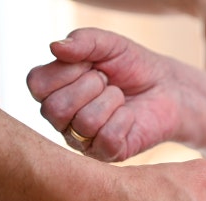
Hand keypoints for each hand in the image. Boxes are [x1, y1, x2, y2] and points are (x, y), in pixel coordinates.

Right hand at [27, 28, 190, 161]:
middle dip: (90, 86)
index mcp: (52, 91)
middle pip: (55, 108)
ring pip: (84, 123)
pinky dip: (124, 119)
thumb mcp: (109, 44)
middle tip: (107, 81)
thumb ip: (83, 41)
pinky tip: (129, 115)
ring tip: (120, 97)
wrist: (168, 87)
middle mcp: (61, 119)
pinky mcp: (107, 154)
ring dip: (111, 101)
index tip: (90, 64)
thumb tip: (55, 47)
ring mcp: (82, 140)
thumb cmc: (132, 66)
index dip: (66, 70)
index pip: (36, 85)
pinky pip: (107, 138)